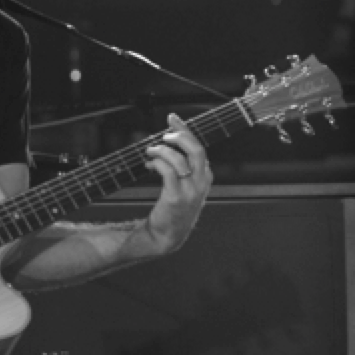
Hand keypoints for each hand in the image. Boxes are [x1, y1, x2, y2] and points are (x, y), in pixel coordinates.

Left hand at [141, 113, 212, 254]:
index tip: (172, 118)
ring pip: (179, 159)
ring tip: (150, 151)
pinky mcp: (175, 198)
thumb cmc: (173, 207)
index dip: (185, 130)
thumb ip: (183, 166)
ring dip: (161, 151)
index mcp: (205, 177)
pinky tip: (149, 164)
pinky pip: (167, 172)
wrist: (167, 235)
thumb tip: (169, 141)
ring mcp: (190, 191)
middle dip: (179, 137)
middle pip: (196, 149)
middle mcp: (201, 182)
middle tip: (164, 136)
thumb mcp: (185, 185)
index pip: (199, 147)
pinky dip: (157, 163)